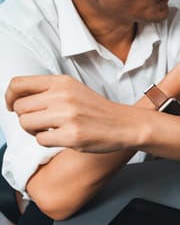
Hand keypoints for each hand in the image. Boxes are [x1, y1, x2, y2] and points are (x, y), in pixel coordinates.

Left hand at [6, 75, 132, 152]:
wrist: (123, 124)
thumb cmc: (97, 110)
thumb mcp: (73, 90)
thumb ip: (48, 91)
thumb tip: (17, 99)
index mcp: (61, 82)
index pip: (18, 84)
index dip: (9, 96)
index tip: (12, 106)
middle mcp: (62, 96)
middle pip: (20, 107)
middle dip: (25, 117)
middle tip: (39, 123)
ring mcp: (67, 116)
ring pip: (26, 123)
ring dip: (33, 130)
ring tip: (49, 130)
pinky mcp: (71, 136)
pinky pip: (40, 140)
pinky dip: (46, 141)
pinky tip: (61, 138)